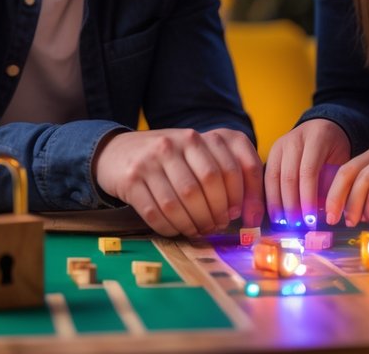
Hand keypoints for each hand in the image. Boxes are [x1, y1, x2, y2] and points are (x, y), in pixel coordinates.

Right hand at [93, 128, 263, 236]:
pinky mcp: (130, 180)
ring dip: (194, 224)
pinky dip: (170, 228)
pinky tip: (177, 229)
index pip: (228, 168)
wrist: (117, 152)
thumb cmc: (166, 159)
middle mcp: (172, 145)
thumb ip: (222, 171)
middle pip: (206, 184)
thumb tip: (251, 212)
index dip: (240, 196)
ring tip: (199, 230)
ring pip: (180, 202)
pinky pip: (155, 213)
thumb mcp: (194, 154)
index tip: (240, 214)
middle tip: (218, 225)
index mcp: (194, 138)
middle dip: (217, 212)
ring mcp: (149, 161)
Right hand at [264, 119, 350, 227]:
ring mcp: (279, 144)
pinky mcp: (271, 152)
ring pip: (273, 177)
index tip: (310, 221)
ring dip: (278, 204)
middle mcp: (294, 139)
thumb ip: (332, 183)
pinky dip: (270, 197)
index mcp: (316, 138)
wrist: (321, 126)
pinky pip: (266, 177)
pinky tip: (275, 214)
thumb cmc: (335, 148)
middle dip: (292, 205)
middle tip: (296, 227)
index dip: (307, 198)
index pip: (308, 172)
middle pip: (288, 176)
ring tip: (284, 224)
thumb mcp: (341, 160)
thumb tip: (324, 214)